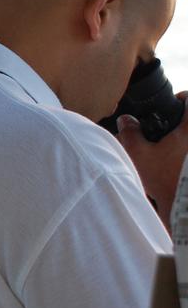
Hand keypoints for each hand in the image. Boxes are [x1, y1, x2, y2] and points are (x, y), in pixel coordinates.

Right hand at [117, 92, 187, 228]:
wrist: (185, 209)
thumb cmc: (167, 181)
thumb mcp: (139, 155)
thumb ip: (130, 134)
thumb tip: (126, 121)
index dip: (181, 98)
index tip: (174, 103)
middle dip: (181, 126)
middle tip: (170, 132)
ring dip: (183, 143)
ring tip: (174, 153)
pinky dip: (184, 159)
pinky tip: (180, 168)